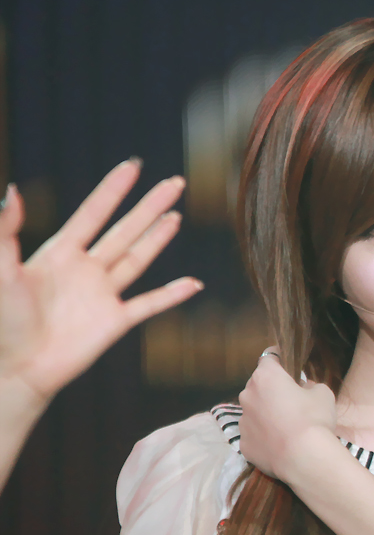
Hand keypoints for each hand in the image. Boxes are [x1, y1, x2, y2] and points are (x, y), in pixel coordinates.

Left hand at [0, 160, 201, 403]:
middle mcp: (87, 269)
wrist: (21, 368)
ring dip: (158, 238)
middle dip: (149, 206)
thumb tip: (12, 191)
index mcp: (61, 253)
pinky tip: (192, 283)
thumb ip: (7, 231)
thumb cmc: (5, 322)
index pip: (93, 213)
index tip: (133, 166)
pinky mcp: (115, 322)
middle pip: (124, 230)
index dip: (113, 190)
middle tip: (174, 183)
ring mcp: (104, 295)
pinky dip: (172, 295)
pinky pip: (149, 305)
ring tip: (176, 216)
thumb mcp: (2, 271)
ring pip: (137, 259)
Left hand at [238, 352, 337, 481]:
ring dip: (265, 414)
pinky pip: (254, 435)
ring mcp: (243, 421)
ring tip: (285, 427)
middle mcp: (247, 395)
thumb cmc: (313, 419)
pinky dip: (264, 436)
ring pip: (254, 411)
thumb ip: (309, 386)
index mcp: (265, 377)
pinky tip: (279, 444)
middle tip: (290, 401)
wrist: (304, 458)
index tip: (288, 365)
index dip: (279, 360)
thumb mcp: (323, 393)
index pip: (269, 358)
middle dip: (271, 390)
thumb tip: (303, 389)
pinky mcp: (243, 444)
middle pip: (258, 386)